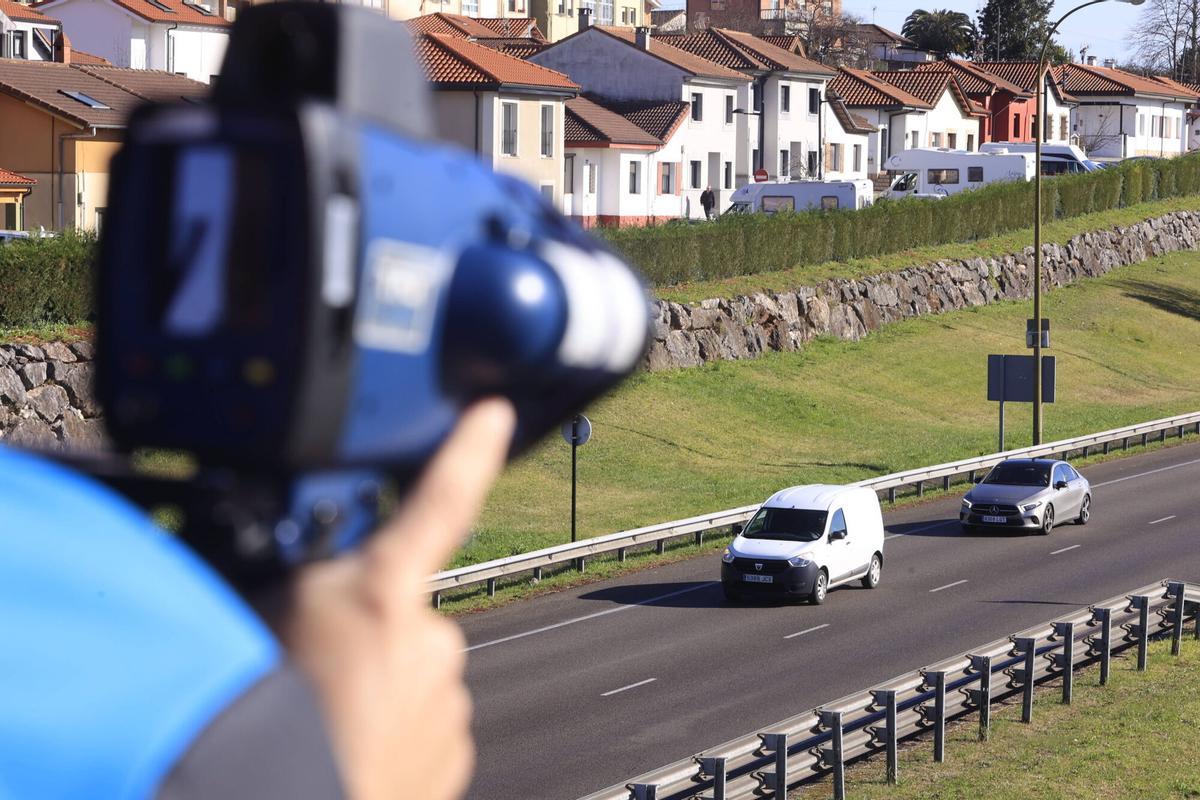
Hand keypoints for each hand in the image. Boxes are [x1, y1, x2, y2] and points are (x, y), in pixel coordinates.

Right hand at [284, 399, 514, 799]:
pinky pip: (423, 726)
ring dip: (377, 688)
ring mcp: (445, 702)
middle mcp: (430, 640)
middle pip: (405, 614)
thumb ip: (311, 581)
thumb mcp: (267, 613)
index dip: (469, 452)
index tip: (494, 414)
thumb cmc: (264, 711)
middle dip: (371, 631)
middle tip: (316, 668)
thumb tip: (321, 573)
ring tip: (323, 716)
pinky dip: (392, 733)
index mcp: (384, 590)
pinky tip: (348, 746)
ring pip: (412, 675)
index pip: (440, 500)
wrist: (281, 799)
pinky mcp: (451, 755)